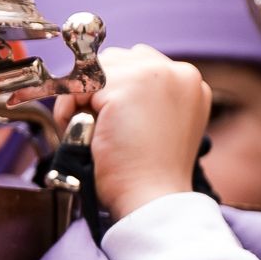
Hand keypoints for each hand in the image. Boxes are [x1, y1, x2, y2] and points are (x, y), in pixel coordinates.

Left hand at [85, 45, 211, 220]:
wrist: (153, 199)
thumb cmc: (150, 174)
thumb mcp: (159, 126)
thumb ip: (145, 99)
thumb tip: (105, 86)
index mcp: (190, 82)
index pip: (139, 65)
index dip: (115, 90)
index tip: (109, 117)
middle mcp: (179, 72)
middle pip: (118, 60)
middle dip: (100, 90)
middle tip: (98, 125)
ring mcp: (155, 76)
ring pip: (98, 70)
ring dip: (85, 97)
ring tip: (93, 129)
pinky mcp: (127, 88)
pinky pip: (81, 84)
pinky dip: (70, 107)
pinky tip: (83, 131)